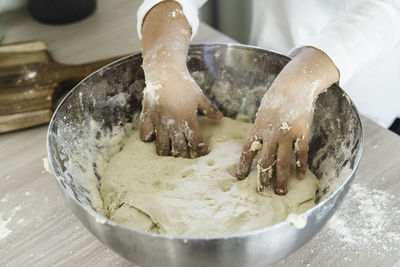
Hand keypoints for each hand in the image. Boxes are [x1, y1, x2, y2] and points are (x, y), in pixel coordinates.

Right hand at [140, 70, 221, 156]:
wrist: (164, 71)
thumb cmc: (184, 84)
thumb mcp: (199, 96)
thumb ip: (209, 109)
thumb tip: (220, 117)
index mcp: (188, 120)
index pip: (197, 142)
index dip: (200, 150)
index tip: (201, 154)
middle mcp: (174, 124)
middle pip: (180, 149)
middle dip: (184, 156)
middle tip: (186, 158)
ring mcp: (159, 122)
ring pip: (162, 146)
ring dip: (167, 152)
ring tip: (169, 155)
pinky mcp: (147, 117)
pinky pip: (145, 134)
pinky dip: (148, 138)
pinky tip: (151, 138)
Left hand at [236, 47, 338, 194]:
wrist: (294, 86)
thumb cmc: (276, 99)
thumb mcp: (262, 113)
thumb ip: (259, 130)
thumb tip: (255, 147)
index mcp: (258, 128)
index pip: (247, 151)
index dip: (243, 165)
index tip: (240, 177)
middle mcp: (271, 134)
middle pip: (265, 161)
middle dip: (263, 178)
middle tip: (261, 191)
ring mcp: (287, 134)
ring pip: (283, 161)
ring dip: (281, 179)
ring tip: (281, 192)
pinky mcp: (302, 133)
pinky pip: (301, 153)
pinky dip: (300, 166)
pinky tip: (299, 177)